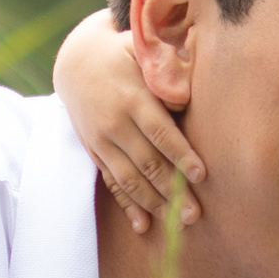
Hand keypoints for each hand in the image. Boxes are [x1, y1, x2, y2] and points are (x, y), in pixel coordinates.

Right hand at [53, 9, 205, 235]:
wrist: (76, 60)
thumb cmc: (125, 55)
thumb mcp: (144, 52)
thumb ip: (169, 70)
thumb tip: (191, 94)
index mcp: (132, 98)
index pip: (159, 132)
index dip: (180, 154)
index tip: (201, 175)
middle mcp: (115, 123)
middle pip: (147, 162)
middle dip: (171, 190)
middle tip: (195, 214)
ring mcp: (102, 140)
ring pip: (129, 178)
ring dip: (153, 204)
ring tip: (176, 225)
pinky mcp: (96, 152)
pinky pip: (112, 183)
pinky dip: (127, 205)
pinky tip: (142, 225)